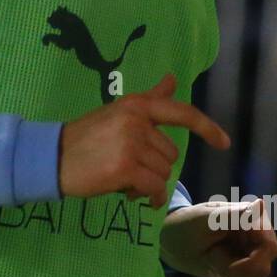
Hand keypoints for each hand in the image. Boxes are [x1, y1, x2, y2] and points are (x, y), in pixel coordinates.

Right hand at [58, 73, 229, 208]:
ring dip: (148, 182)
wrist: (51, 158)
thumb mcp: (117, 112)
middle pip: (170, 153)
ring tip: (122, 179)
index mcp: (136, 105)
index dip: (206, 128)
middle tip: (127, 167)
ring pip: (163, 172)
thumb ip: (150, 98)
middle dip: (154, 166)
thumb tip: (173, 79)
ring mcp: (131, 144)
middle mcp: (136, 121)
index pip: (181, 112)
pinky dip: (148, 197)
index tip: (225, 143)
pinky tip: (132, 196)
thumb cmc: (85, 137)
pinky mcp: (125, 168)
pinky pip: (154, 188)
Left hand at [166, 194, 276, 276]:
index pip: (269, 248)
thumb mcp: (206, 219)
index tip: (228, 267)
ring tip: (210, 258)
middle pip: (263, 269)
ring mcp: (253, 254)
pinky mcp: (247, 270)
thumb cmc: (187, 224)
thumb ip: (234, 215)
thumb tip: (260, 204)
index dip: (251, 262)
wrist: (172, 241)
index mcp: (252, 219)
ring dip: (227, 276)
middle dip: (233, 271)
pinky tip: (214, 268)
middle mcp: (257, 237)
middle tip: (210, 257)